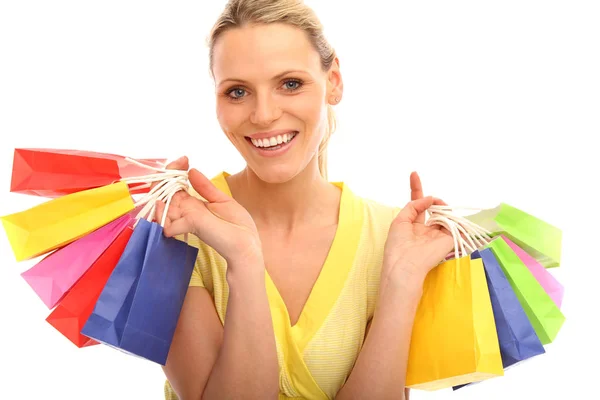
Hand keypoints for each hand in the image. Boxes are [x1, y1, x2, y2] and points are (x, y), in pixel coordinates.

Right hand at [154, 158, 261, 264]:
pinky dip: (162, 215)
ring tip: (169, 179)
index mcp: (192, 203)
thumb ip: (206, 188)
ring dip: (159, 190)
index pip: (174, 185)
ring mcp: (186, 218)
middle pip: (162, 192)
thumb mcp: (222, 201)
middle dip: (164, 176)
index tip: (184, 159)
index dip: (174, 170)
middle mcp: (185, 210)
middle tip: (179, 164)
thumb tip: (192, 171)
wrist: (246, 245)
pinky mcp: (190, 226)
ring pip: (160, 205)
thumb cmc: (237, 227)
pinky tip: (165, 204)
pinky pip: (167, 222)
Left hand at [381, 172, 453, 287]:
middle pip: (434, 208)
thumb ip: (414, 205)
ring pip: (445, 213)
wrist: (406, 265)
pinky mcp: (449, 239)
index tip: (414, 173)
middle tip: (433, 200)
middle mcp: (427, 228)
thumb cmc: (398, 245)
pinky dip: (451, 218)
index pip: (416, 203)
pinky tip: (445, 217)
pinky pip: (454, 223)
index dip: (416, 188)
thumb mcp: (400, 220)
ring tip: (438, 208)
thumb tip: (430, 199)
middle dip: (433, 200)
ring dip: (441, 208)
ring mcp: (438, 233)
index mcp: (413, 225)